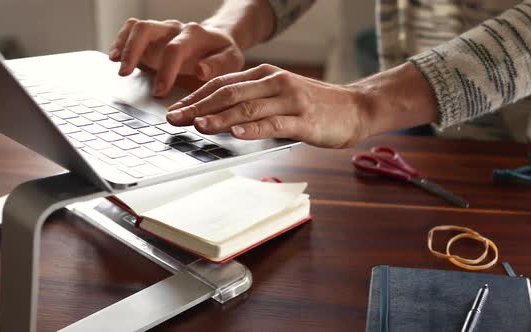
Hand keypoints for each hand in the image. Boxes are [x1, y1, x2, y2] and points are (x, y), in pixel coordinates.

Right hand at [109, 19, 244, 96]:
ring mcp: (161, 31)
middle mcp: (175, 29)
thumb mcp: (231, 61)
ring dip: (123, 45)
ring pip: (137, 28)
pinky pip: (131, 30)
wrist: (219, 41)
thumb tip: (201, 70)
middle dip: (134, 51)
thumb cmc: (223, 54)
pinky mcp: (151, 37)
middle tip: (125, 74)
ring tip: (116, 64)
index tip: (159, 91)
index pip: (175, 49)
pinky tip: (114, 58)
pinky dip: (120, 42)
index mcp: (195, 35)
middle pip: (148, 29)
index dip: (165, 70)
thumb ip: (217, 66)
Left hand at [166, 64, 370, 147]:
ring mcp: (290, 100)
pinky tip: (235, 133)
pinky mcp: (304, 120)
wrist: (356, 107)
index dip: (196, 96)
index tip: (176, 109)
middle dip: (198, 106)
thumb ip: (254, 100)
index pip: (223, 84)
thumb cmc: (315, 104)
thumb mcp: (281, 94)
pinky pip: (274, 124)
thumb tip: (220, 115)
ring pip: (248, 108)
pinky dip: (252, 128)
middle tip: (174, 119)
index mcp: (266, 75)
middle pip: (229, 94)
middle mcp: (275, 82)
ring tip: (197, 125)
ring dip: (220, 117)